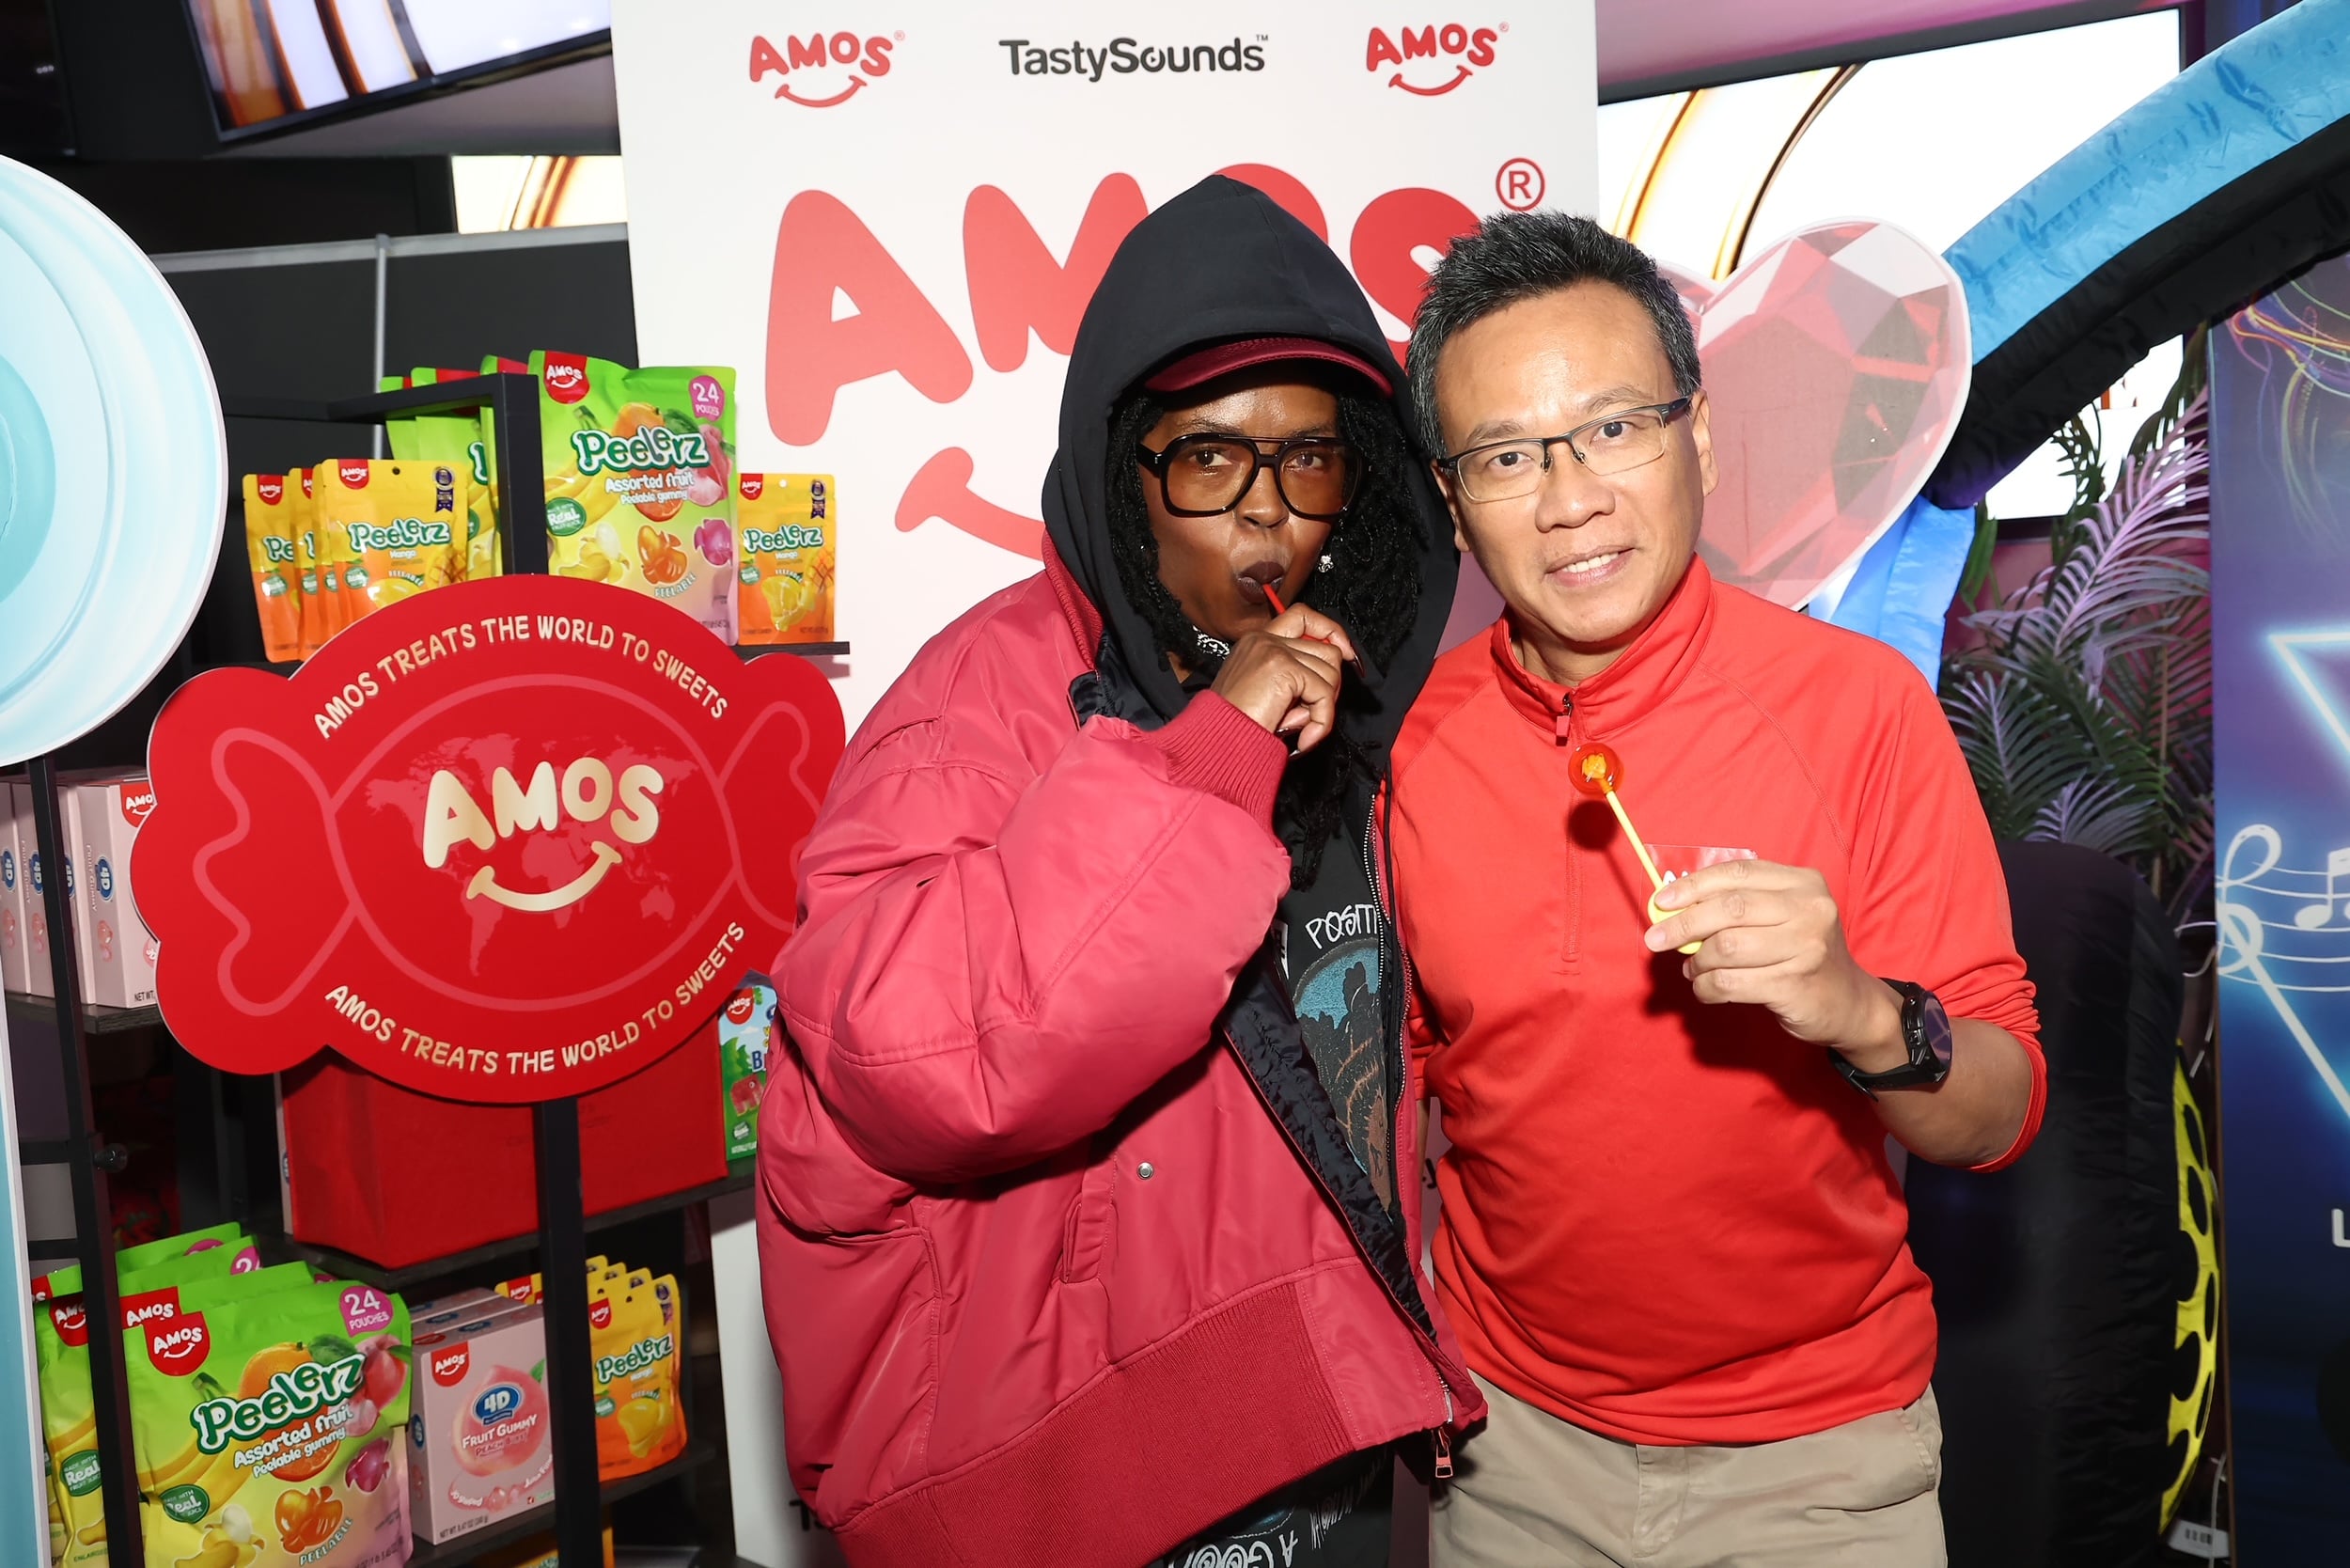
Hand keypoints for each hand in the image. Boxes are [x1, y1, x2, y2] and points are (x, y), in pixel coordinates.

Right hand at [1210, 605, 1356, 753]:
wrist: (1215, 742)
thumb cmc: (1233, 726)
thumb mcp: (1266, 693)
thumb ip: (1295, 678)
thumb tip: (1332, 676)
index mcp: (1257, 641)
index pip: (1302, 617)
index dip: (1329, 631)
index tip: (1345, 653)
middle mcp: (1265, 640)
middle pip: (1326, 650)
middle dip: (1329, 686)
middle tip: (1314, 713)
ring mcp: (1274, 651)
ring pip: (1330, 672)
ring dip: (1322, 707)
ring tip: (1299, 727)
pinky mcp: (1283, 668)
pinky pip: (1323, 694)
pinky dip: (1322, 721)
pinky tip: (1305, 738)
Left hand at [1642, 859, 1904, 1064]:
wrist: (1848, 1003)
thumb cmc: (1801, 954)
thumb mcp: (1781, 917)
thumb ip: (1737, 907)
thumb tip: (1673, 908)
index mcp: (1803, 883)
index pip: (1738, 874)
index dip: (1694, 885)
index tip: (1662, 901)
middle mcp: (1809, 910)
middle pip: (1729, 909)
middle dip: (1683, 924)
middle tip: (1655, 939)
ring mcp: (1805, 948)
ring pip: (1725, 948)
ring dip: (1697, 961)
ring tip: (1692, 968)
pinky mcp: (1794, 985)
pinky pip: (1730, 982)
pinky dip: (1706, 987)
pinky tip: (1705, 988)